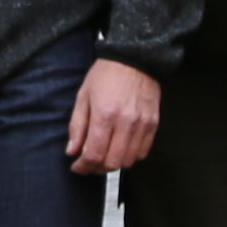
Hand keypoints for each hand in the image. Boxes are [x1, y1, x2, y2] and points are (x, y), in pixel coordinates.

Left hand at [64, 58, 162, 174]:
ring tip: (104, 156)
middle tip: (88, 163)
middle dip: (96, 168)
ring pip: (128, 161)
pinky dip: (130, 157)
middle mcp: (125, 122)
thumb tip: (72, 151)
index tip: (76, 166)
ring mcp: (142, 124)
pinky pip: (143, 152)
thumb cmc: (106, 74)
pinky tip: (120, 149)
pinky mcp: (153, 124)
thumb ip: (77, 126)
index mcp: (104, 115)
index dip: (83, 166)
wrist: (134, 57)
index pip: (93, 154)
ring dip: (113, 164)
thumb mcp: (83, 96)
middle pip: (112, 162)